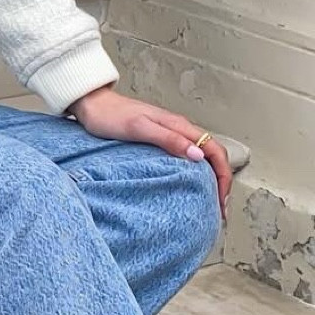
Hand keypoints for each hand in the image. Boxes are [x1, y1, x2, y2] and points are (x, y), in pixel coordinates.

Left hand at [67, 86, 232, 215]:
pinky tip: (190, 185)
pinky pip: (187, 156)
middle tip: (219, 209)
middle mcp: (179, 129)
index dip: (223, 176)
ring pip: (203, 156)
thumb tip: (198, 155)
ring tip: (209, 201)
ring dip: (211, 178)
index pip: (215, 150)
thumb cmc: (110, 116)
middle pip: (214, 155)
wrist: (92, 105)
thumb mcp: (138, 128)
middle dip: (222, 181)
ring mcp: (171, 134)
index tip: (220, 200)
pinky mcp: (160, 139)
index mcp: (179, 126)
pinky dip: (196, 173)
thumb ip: (168, 139)